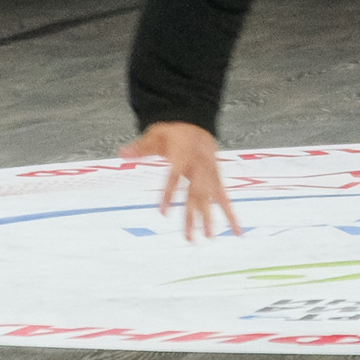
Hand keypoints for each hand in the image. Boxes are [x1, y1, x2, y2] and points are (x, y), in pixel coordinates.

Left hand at [119, 121, 241, 240]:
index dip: (168, 194)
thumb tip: (121, 152)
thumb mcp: (155, 135)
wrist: (197, 121)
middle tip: (188, 237)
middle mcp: (199, 165)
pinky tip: (237, 230)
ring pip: (210, 197)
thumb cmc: (174, 132)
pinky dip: (231, 213)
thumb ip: (140, 147)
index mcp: (183, 155)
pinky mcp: (216, 177)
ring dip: (209, 217)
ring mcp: (210, 172)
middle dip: (192, 215)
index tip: (162, 213)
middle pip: (195, 192)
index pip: (174, 176)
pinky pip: (224, 197)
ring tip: (209, 237)